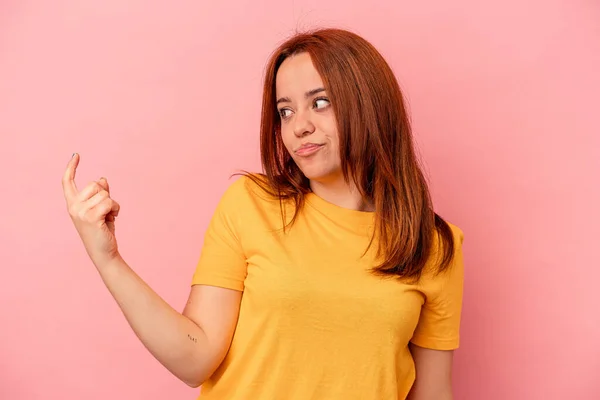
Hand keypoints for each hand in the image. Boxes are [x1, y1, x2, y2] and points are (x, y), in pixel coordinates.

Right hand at [62, 153, 120, 267]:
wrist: (104, 251)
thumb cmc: (102, 230)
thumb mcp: (101, 209)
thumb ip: (100, 194)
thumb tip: (102, 179)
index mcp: (73, 204)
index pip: (67, 182)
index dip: (71, 167)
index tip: (76, 155)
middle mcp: (73, 207)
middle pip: (94, 184)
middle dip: (105, 194)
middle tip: (105, 211)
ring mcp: (81, 212)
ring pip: (104, 193)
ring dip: (112, 204)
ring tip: (108, 217)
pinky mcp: (91, 217)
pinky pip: (109, 202)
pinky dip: (115, 209)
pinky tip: (112, 219)